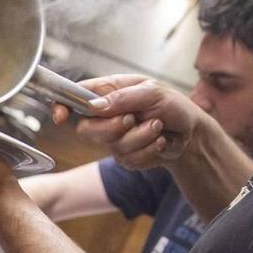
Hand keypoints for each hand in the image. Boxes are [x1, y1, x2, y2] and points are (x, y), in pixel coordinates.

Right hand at [54, 75, 209, 170]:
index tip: (60, 117)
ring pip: (111, 146)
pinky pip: (128, 159)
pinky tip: (159, 142)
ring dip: (140, 138)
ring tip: (157, 127)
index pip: (76, 96)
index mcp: (110, 92)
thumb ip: (123, 97)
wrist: (192, 134)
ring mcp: (114, 138)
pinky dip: (148, 151)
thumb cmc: (174, 106)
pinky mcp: (125, 156)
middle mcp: (107, 115)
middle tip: (133, 119)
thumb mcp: (152, 92)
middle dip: (112, 128)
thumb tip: (93, 106)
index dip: (62, 106)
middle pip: (86, 129)